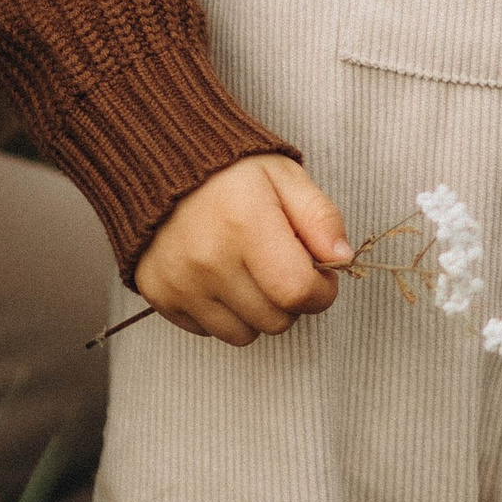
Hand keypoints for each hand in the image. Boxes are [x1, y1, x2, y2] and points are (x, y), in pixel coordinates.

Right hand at [133, 153, 354, 347]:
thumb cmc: (231, 172)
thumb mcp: (285, 177)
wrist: (160, 166)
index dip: (322, 291)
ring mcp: (181, 283)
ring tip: (250, 272)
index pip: (298, 292)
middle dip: (291, 300)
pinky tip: (221, 277)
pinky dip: (224, 313)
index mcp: (246, 225)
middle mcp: (209, 261)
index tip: (320, 273)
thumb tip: (341, 259)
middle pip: (276, 320)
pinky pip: (210, 331)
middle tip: (282, 266)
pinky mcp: (161, 296)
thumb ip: (320, 217)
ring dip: (258, 311)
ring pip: (244, 334)